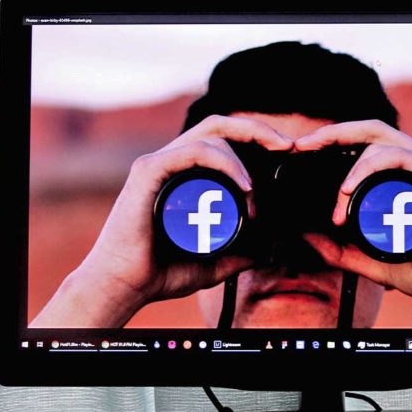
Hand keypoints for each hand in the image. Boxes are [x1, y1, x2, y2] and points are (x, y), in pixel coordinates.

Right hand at [31, 115, 292, 326]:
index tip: (286, 153)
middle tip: (288, 146)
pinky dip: (225, 162)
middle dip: (257, 129)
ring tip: (257, 193)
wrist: (123, 286)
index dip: (256, 139)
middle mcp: (171, 161)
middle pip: (219, 125)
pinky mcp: (148, 172)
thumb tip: (267, 251)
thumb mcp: (211, 262)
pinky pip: (193, 151)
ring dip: (244, 160)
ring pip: (211, 136)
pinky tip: (245, 185)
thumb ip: (237, 256)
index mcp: (184, 174)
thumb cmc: (158, 273)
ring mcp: (158, 163)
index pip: (223, 140)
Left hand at [294, 120, 411, 327]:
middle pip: (370, 130)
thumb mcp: (375, 263)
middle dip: (331, 133)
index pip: (365, 144)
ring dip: (348, 166)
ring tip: (335, 201)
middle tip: (301, 147)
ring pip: (380, 141)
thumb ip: (343, 252)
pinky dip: (368, 168)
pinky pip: (400, 157)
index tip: (300, 153)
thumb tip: (308, 238)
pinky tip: (349, 191)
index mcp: (407, 177)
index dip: (332, 141)